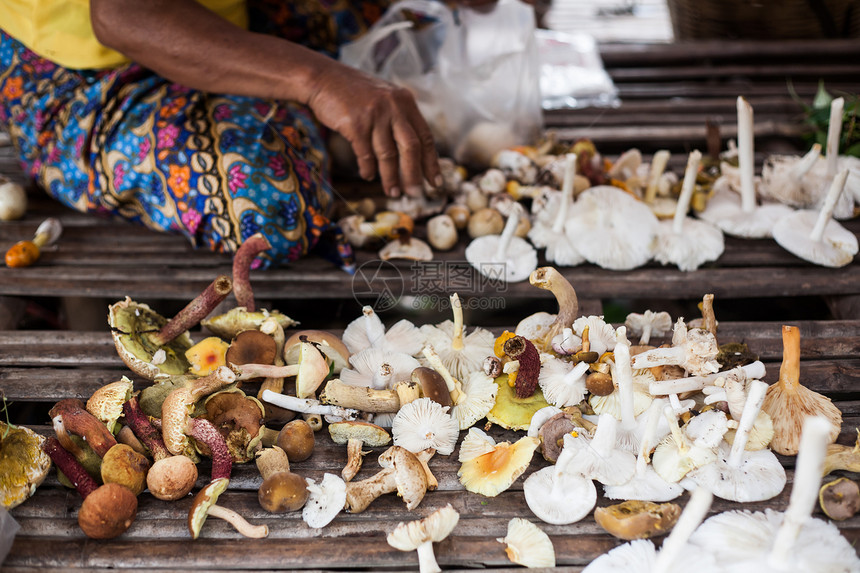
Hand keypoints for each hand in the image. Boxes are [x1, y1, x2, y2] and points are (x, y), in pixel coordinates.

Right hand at [307, 62, 440, 197]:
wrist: (323, 78)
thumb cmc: (353, 93)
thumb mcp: (384, 99)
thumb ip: (399, 120)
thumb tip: (412, 156)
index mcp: (405, 102)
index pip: (425, 136)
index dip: (431, 162)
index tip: (435, 181)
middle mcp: (394, 107)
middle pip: (411, 148)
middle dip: (414, 174)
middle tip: (415, 193)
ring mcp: (375, 115)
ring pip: (388, 154)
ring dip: (390, 177)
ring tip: (392, 192)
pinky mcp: (356, 124)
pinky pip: (365, 154)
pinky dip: (368, 168)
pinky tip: (368, 176)